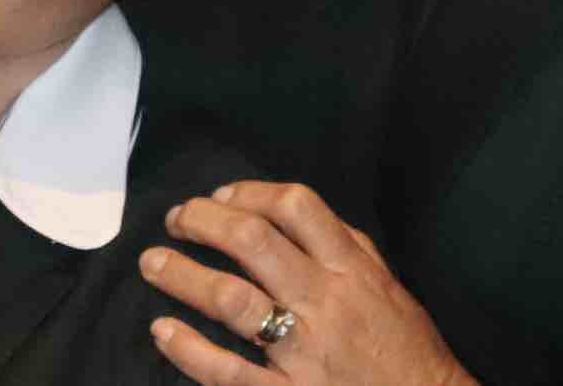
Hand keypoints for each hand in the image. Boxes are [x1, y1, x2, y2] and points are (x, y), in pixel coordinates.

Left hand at [137, 180, 474, 385]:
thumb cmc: (409, 352)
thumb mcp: (389, 288)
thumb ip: (349, 249)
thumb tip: (299, 213)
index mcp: (352, 271)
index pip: (296, 208)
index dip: (248, 193)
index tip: (219, 197)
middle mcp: (325, 303)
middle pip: (251, 242)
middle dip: (202, 222)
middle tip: (176, 220)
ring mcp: (304, 352)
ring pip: (230, 299)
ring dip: (182, 276)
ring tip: (153, 263)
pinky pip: (228, 371)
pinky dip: (189, 348)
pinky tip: (163, 331)